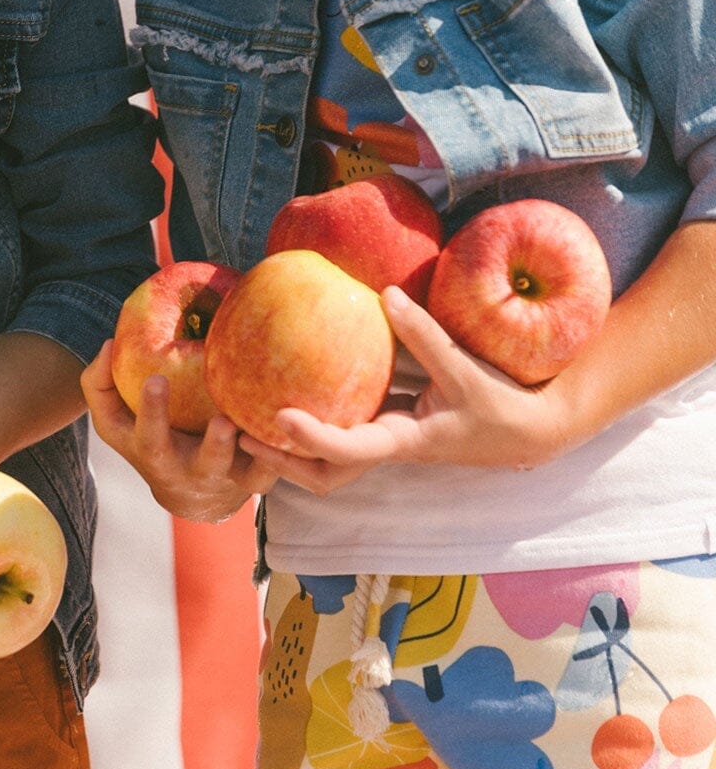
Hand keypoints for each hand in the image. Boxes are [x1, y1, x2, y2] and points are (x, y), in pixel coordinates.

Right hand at [81, 341, 275, 522]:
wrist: (190, 495)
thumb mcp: (115, 420)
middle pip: (203, 464)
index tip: (156, 379)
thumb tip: (111, 342)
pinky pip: (277, 471)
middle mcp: (193, 472)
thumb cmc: (149, 438)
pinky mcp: (258, 479)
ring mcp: (228, 478)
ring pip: (247, 474)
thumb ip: (100, 384)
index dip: (152, 412)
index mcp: (156, 456)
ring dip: (260, 454)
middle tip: (223, 421)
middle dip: (213, 445)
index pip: (148, 437)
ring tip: (273, 429)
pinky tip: (298, 428)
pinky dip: (287, 454)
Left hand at [237, 286, 584, 494]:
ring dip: (289, 449)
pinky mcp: (387, 427)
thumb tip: (385, 295)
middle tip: (239, 430)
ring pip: (328, 461)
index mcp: (405, 441)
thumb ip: (426, 335)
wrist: (529, 434)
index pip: (351, 450)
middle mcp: (387, 447)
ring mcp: (385, 441)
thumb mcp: (467, 371)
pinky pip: (342, 431)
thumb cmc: (501, 407)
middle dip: (281, 461)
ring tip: (244, 417)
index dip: (313, 438)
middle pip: (324, 473)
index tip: (277, 416)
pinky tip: (285, 390)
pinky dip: (314, 423)